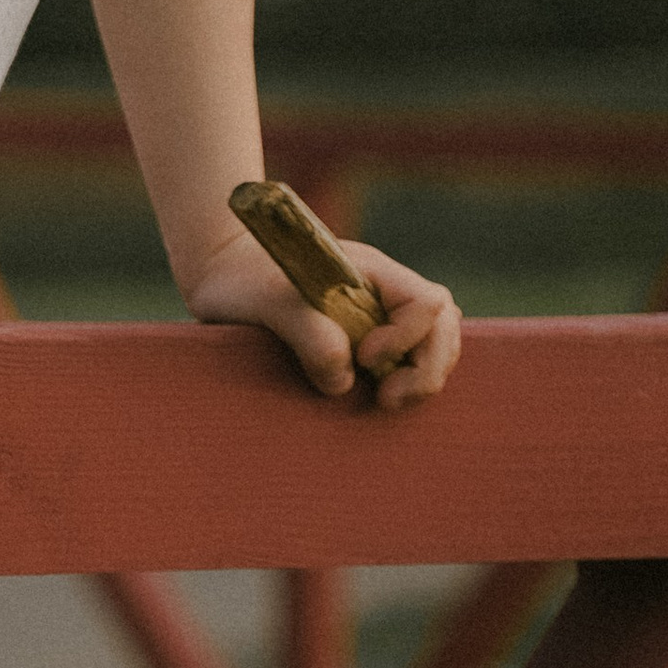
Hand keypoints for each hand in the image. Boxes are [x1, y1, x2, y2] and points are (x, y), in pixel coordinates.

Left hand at [181, 225, 459, 409]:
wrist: (223, 275)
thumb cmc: (241, 281)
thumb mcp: (262, 302)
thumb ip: (304, 332)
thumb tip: (344, 378)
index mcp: (368, 270)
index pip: (425, 303)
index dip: (406, 338)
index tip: (364, 357)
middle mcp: (384, 289)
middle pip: (444, 325)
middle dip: (428, 367)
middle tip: (386, 397)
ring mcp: (382, 312)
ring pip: (437, 342)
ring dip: (423, 375)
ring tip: (385, 398)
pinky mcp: (372, 335)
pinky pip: (414, 356)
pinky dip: (408, 378)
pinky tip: (380, 394)